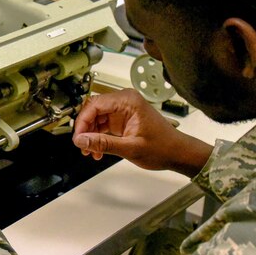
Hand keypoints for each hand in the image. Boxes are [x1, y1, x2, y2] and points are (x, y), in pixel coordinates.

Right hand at [73, 89, 212, 175]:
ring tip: (90, 151)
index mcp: (128, 101)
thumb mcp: (130, 147)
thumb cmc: (163, 146)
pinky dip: (98, 137)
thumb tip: (82, 140)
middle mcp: (125, 102)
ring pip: (96, 119)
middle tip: (82, 145)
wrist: (177, 153)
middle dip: (85, 129)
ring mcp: (123, 110)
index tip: (78, 136)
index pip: (95, 104)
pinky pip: (103, 125)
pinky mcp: (122, 120)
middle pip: (93, 110)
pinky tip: (97, 150)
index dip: (83, 121)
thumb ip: (103, 143)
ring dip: (91, 135)